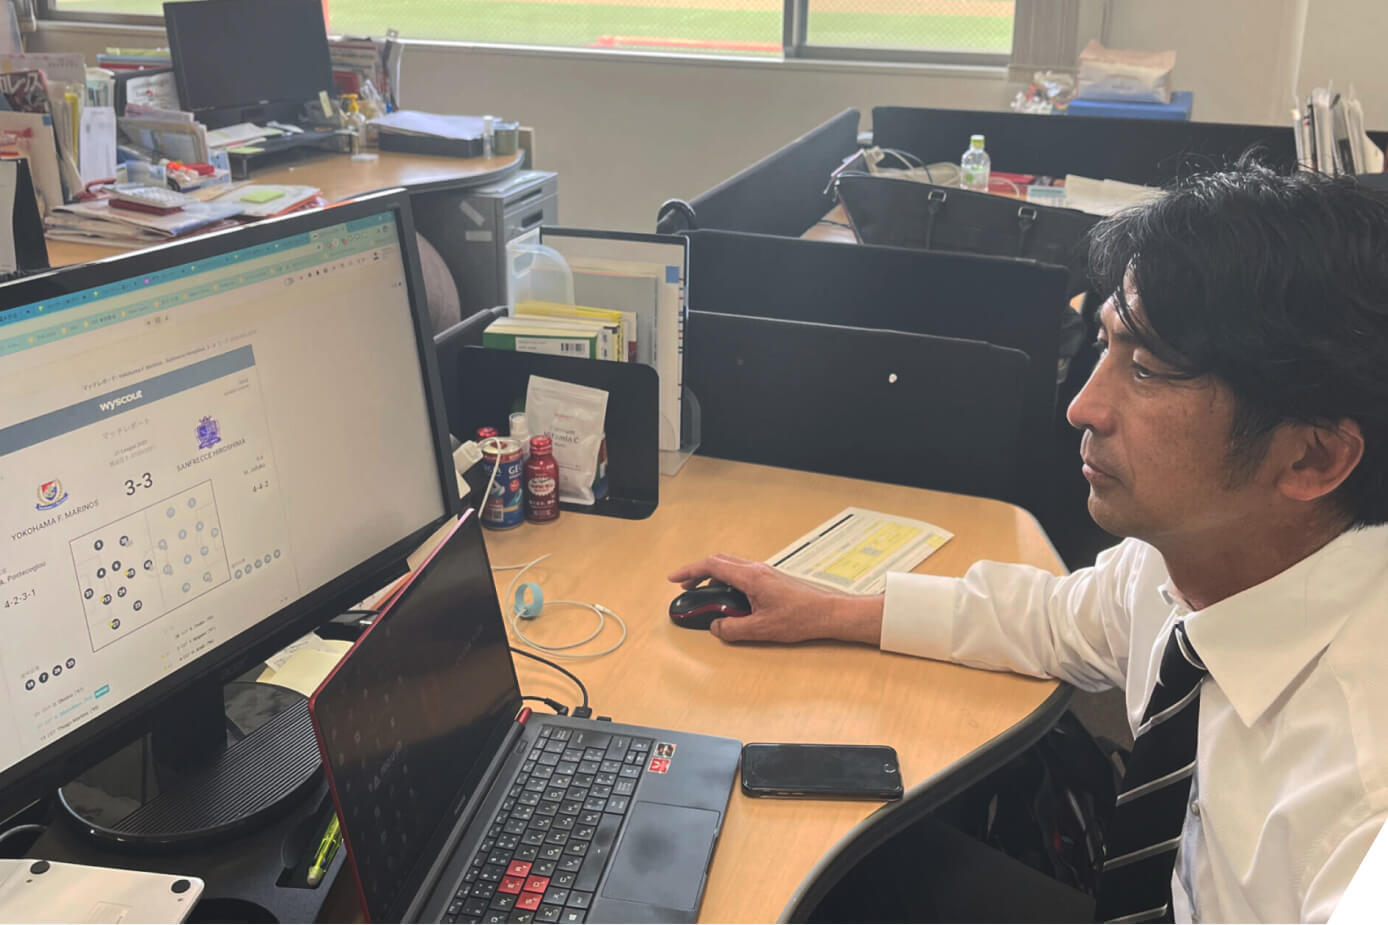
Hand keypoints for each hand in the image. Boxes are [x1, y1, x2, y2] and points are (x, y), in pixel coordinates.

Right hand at [667, 553, 883, 644]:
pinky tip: (729, 596)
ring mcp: (765, 572)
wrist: (828, 612)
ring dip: (713, 575)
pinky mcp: (771, 578)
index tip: (674, 578)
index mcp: (750, 577)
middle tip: (686, 586)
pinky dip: (728, 579)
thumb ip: (733, 629)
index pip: (712, 566)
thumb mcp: (761, 629)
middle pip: (719, 561)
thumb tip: (716, 627)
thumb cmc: (800, 617)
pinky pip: (742, 572)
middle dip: (698, 572)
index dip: (689, 571)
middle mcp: (757, 569)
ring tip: (705, 593)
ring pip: (731, 565)